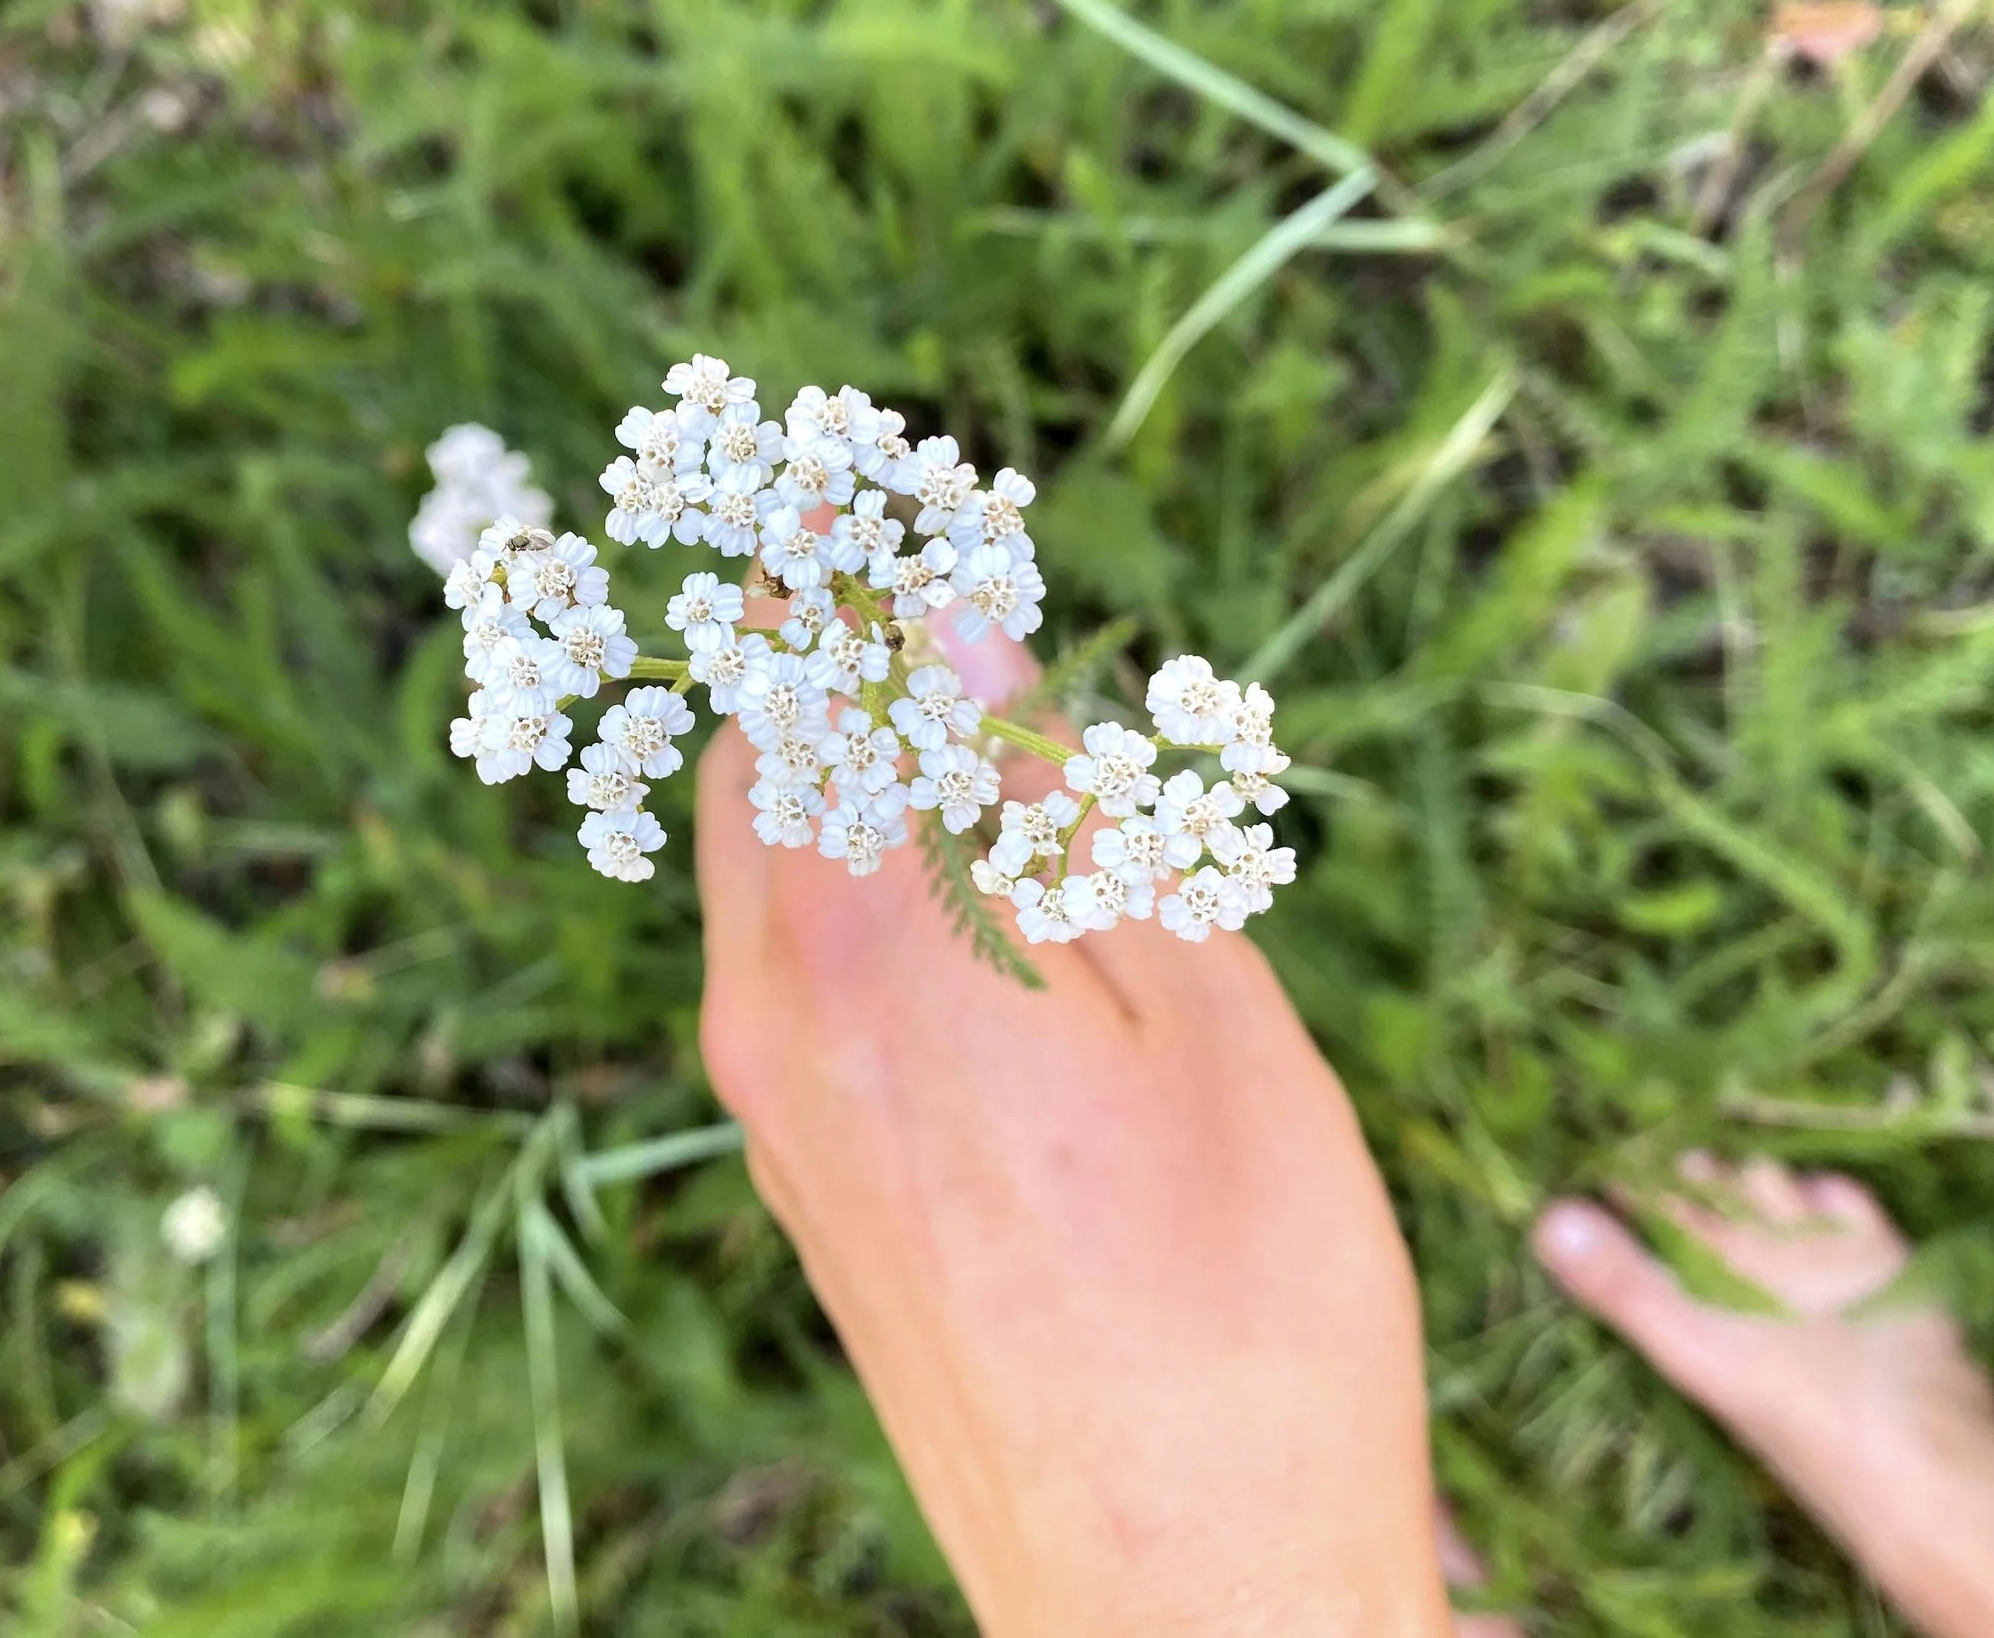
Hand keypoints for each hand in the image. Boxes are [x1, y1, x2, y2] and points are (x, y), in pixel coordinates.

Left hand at [697, 620, 1453, 1636]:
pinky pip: (776, 954)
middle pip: (751, 746)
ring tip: (947, 705)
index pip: (812, 672)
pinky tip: (948, 871)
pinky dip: (833, 861)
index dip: (833, 552)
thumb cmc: (1244, 1305)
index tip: (855, 470)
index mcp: (875, 942)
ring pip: (754, 852)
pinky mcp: (793, 1171)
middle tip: (917, 571)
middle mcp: (775, 1008)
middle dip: (814, 636)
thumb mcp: (1200, 1016)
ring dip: (825, 748)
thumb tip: (956, 635)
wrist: (1174, 1590)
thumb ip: (1055, 814)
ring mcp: (768, 1100)